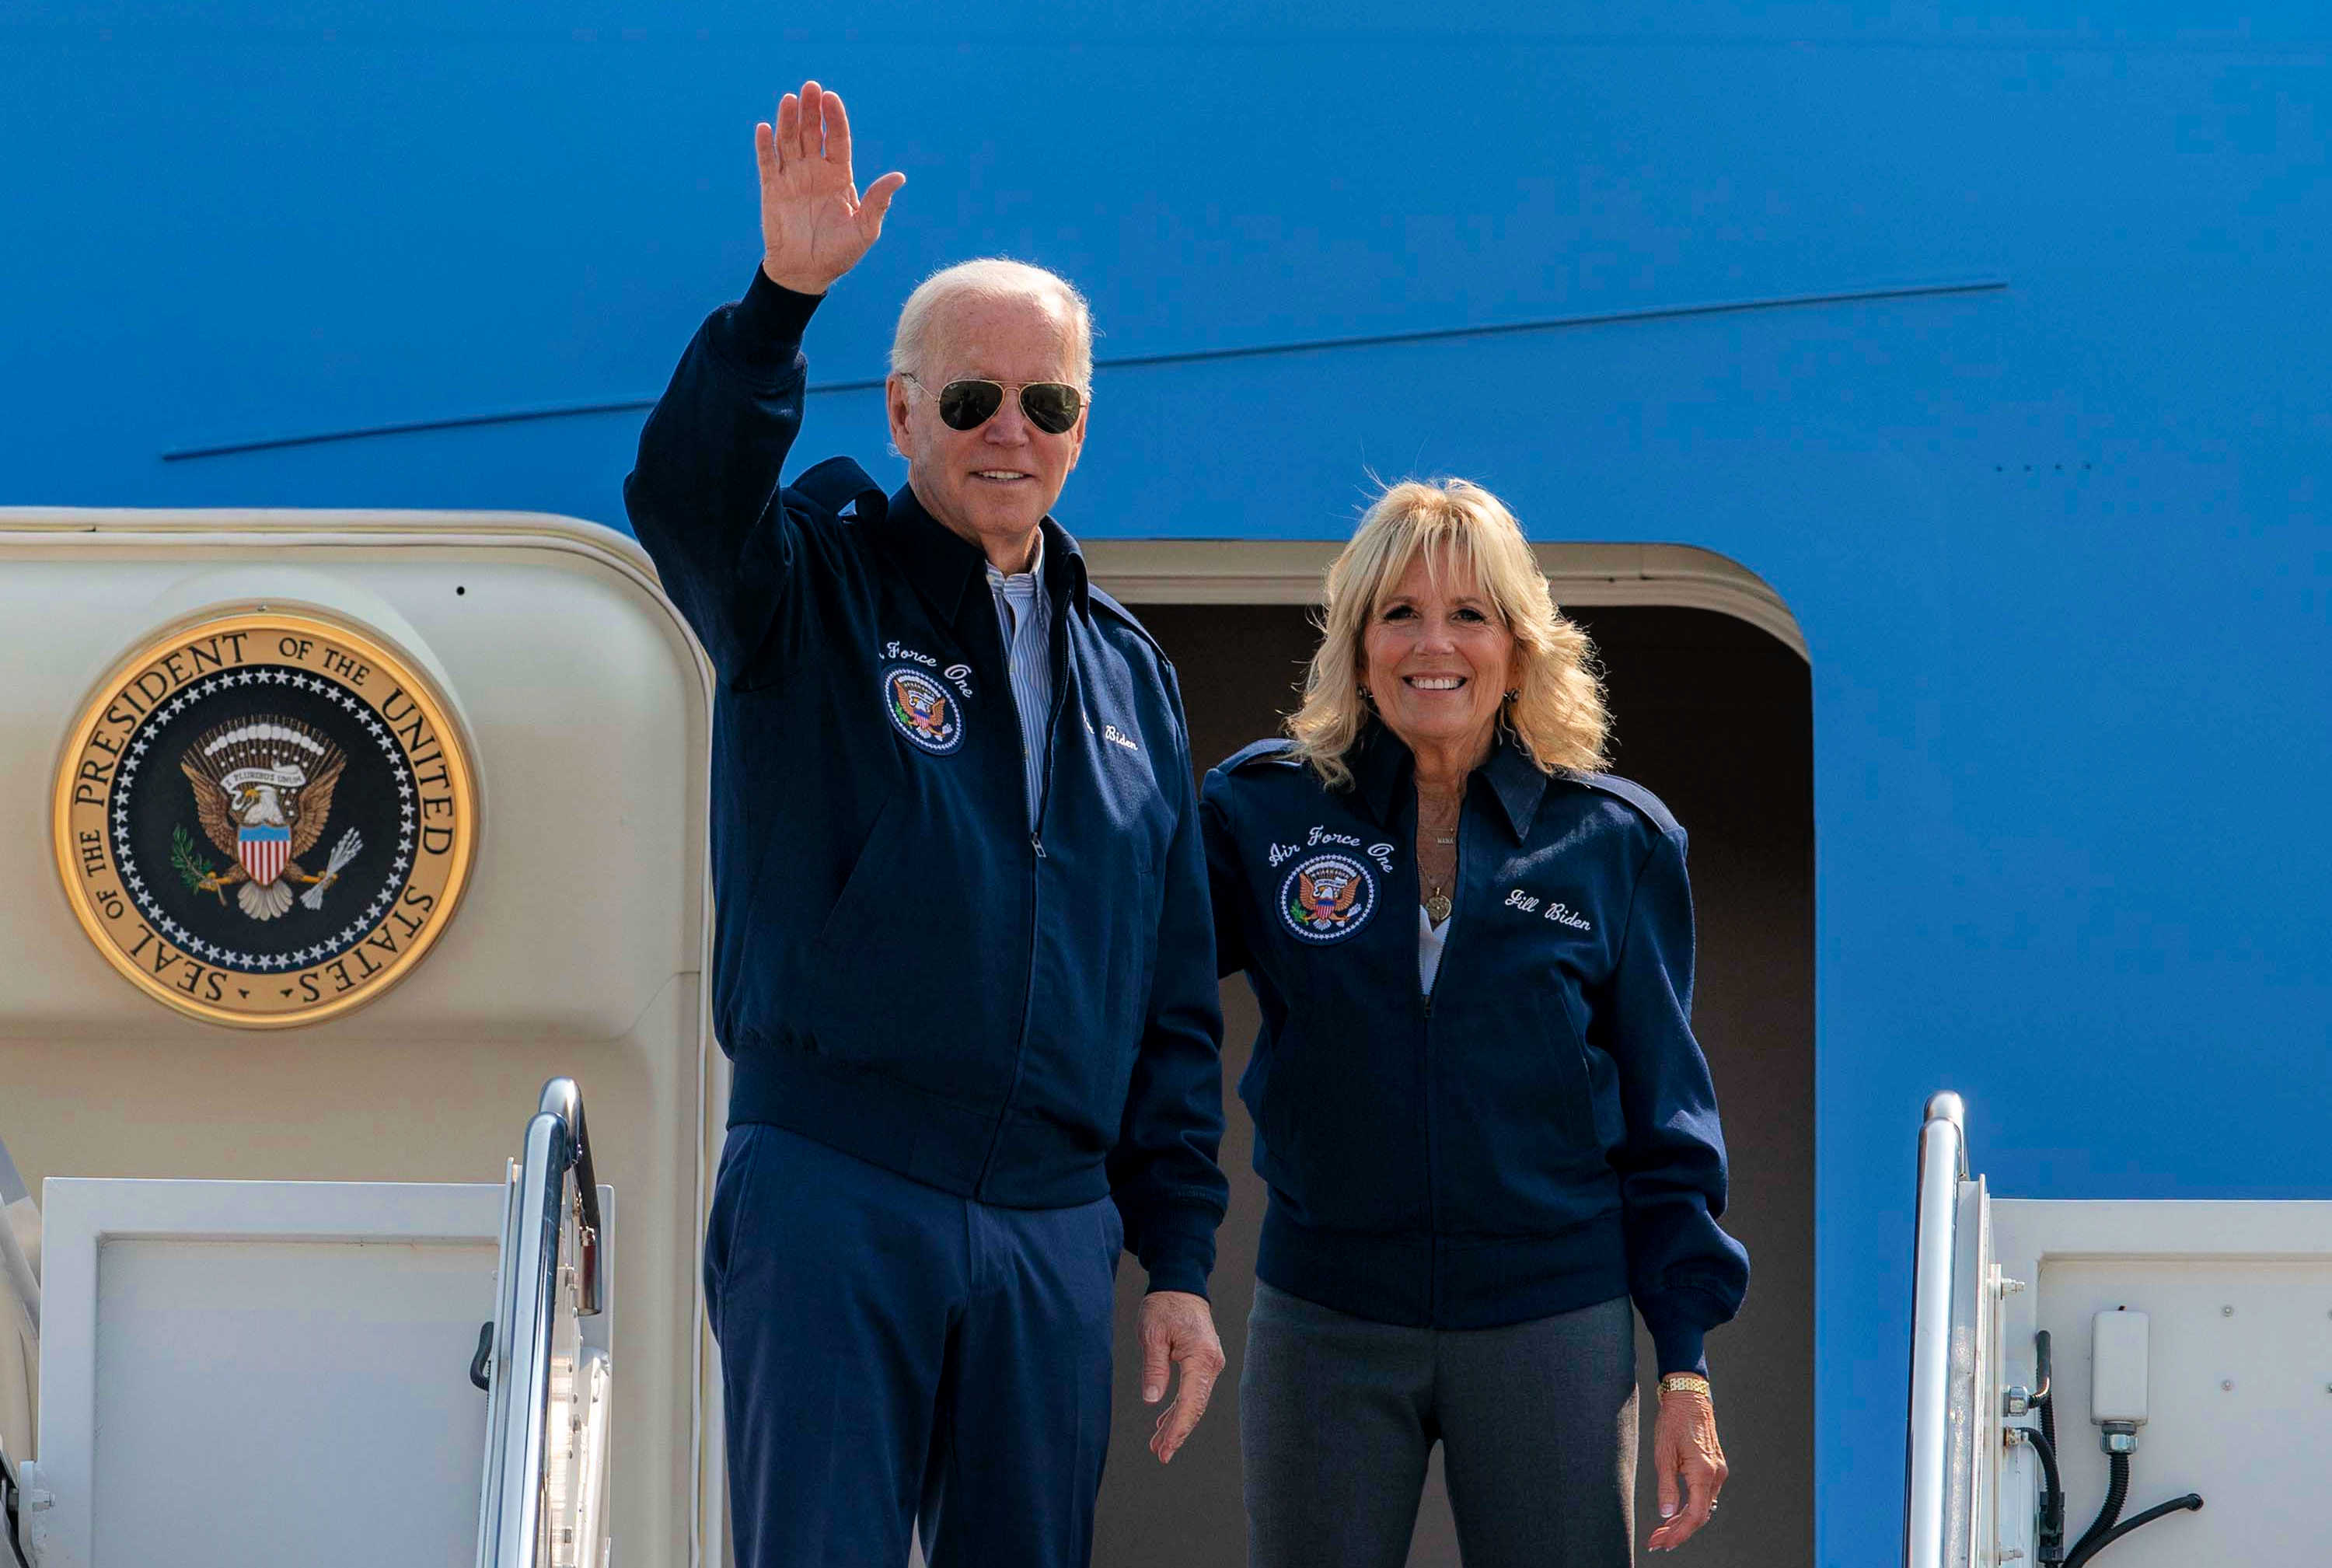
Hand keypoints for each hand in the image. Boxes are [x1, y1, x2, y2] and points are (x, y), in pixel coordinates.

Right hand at [755, 80, 905, 294]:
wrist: (806, 273)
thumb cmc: (840, 253)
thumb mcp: (865, 229)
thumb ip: (878, 201)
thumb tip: (899, 177)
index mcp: (839, 176)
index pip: (838, 139)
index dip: (834, 118)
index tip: (831, 98)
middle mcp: (815, 171)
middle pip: (812, 132)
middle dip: (811, 110)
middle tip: (810, 87)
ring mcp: (792, 178)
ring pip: (789, 141)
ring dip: (788, 120)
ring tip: (790, 99)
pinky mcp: (772, 189)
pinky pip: (767, 162)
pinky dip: (765, 145)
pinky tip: (765, 128)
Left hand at [1136, 1289, 1224, 1464]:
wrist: (1180, 1285)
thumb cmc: (1165, 1306)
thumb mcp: (1152, 1334)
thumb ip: (1154, 1368)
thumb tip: (1152, 1401)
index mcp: (1201, 1357)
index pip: (1191, 1402)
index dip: (1178, 1429)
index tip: (1164, 1449)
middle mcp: (1211, 1363)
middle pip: (1196, 1407)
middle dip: (1178, 1432)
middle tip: (1160, 1455)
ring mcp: (1210, 1364)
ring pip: (1195, 1402)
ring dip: (1177, 1423)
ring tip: (1158, 1445)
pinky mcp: (1203, 1363)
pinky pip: (1193, 1391)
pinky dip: (1179, 1408)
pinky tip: (1164, 1423)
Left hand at [1646, 1384, 1726, 1551]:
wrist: (1688, 1397)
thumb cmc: (1674, 1421)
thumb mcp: (1663, 1454)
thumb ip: (1666, 1487)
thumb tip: (1666, 1514)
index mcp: (1704, 1473)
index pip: (1694, 1516)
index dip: (1678, 1533)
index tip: (1662, 1543)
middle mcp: (1716, 1475)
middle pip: (1700, 1515)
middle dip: (1678, 1531)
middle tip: (1656, 1541)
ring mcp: (1717, 1471)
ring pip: (1702, 1506)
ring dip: (1683, 1521)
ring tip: (1661, 1531)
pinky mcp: (1714, 1466)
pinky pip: (1704, 1495)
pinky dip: (1689, 1507)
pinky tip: (1675, 1513)